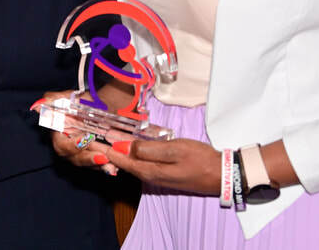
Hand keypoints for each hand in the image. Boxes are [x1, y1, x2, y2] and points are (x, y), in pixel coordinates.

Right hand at [39, 90, 117, 175]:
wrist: (103, 105)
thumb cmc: (84, 100)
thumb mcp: (70, 96)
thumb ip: (54, 99)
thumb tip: (36, 107)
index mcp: (59, 131)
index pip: (60, 144)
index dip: (71, 146)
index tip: (85, 140)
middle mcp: (68, 144)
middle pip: (73, 158)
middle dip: (86, 159)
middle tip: (102, 157)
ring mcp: (80, 151)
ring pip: (86, 163)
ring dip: (97, 165)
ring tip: (110, 164)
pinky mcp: (92, 155)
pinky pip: (96, 165)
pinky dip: (105, 167)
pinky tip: (114, 166)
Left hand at [101, 133, 220, 194]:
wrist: (222, 174)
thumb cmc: (200, 159)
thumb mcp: (174, 149)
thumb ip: (150, 149)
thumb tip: (128, 147)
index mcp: (151, 171)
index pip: (123, 162)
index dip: (109, 152)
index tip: (95, 143)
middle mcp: (152, 177)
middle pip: (128, 164)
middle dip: (113, 152)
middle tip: (99, 139)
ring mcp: (160, 177)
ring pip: (136, 164)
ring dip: (123, 153)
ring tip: (112, 140)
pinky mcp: (167, 175)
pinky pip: (146, 165)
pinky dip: (136, 156)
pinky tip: (134, 148)